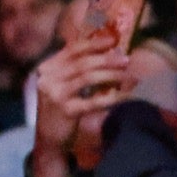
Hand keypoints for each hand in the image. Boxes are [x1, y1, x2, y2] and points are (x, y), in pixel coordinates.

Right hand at [32, 28, 131, 176]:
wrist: (49, 136)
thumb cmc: (62, 105)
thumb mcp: (64, 83)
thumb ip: (78, 67)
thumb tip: (109, 50)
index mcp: (48, 68)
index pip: (72, 49)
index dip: (94, 43)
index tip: (113, 40)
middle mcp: (48, 78)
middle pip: (82, 63)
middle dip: (107, 59)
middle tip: (126, 59)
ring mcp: (55, 94)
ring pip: (88, 78)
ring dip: (112, 74)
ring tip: (128, 74)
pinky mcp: (65, 110)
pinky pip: (94, 101)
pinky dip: (113, 97)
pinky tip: (126, 95)